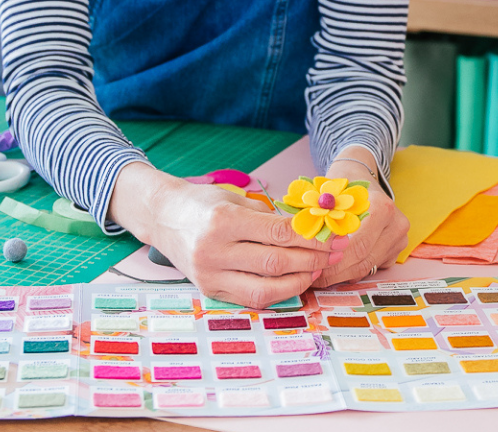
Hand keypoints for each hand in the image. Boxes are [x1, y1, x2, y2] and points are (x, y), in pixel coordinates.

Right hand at [109, 162, 333, 309]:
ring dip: (299, 281)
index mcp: (223, 221)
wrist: (163, 217)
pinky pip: (251, 298)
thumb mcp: (235, 198)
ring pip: (266, 289)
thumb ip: (269, 216)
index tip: (332, 235)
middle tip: (334, 252)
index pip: (277, 233)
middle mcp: (215, 251)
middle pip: (275, 262)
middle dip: (311, 258)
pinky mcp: (210, 291)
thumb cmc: (203, 203)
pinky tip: (294, 282)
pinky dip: (278, 293)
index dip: (309, 237)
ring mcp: (210, 276)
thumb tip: (308, 228)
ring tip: (318, 269)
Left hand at [312, 148, 408, 285]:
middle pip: (362, 260)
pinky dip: (351, 272)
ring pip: (367, 267)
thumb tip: (299, 238)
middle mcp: (396, 224)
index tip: (311, 266)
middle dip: (335, 272)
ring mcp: (399, 239)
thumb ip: (319, 214)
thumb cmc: (343, 184)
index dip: (332, 260)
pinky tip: (334, 271)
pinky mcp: (396, 251)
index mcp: (382, 207)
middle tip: (312, 277)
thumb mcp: (330, 191)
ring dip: (341, 275)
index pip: (357, 244)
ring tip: (318, 276)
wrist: (362, 175)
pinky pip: (371, 267)